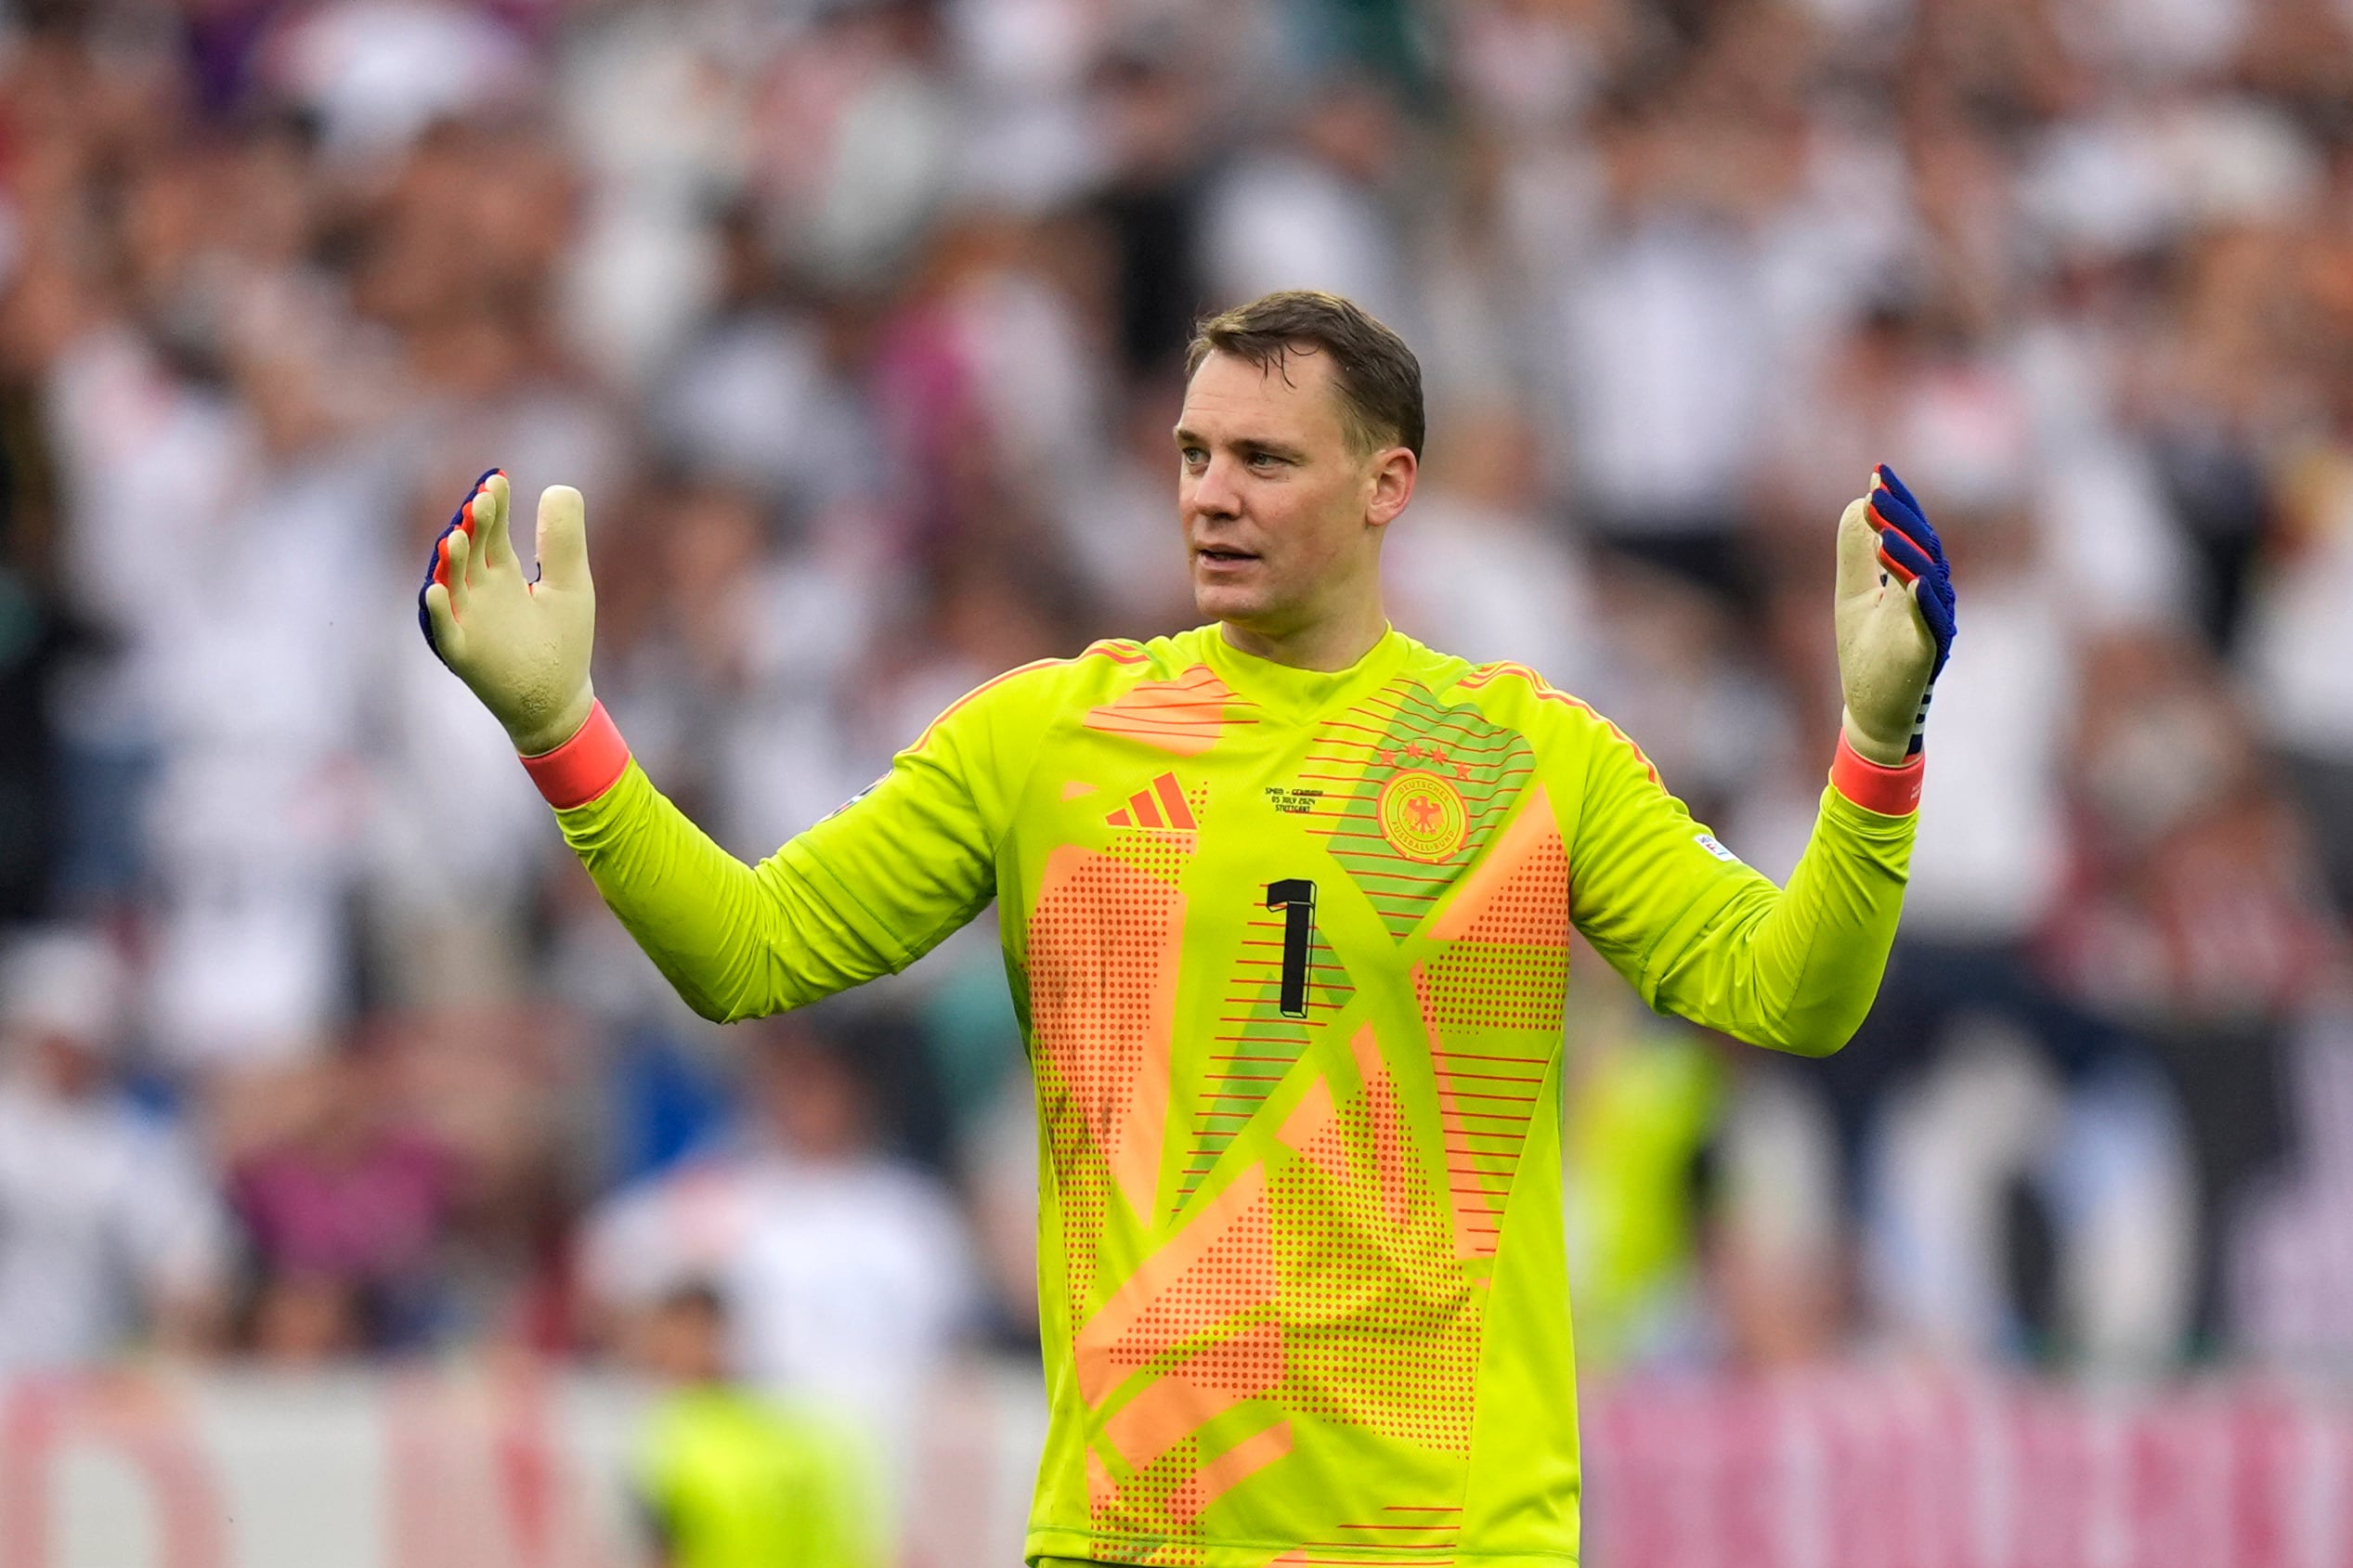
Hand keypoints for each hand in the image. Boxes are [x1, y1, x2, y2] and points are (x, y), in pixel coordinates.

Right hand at [418, 470, 597, 756]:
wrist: (557, 700)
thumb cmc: (562, 641)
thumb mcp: (570, 583)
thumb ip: (563, 539)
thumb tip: (558, 487)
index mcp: (503, 573)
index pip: (493, 531)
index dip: (494, 505)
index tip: (498, 478)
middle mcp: (479, 592)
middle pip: (472, 550)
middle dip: (474, 525)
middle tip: (481, 498)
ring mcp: (468, 620)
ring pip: (452, 584)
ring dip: (452, 560)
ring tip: (457, 535)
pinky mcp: (464, 652)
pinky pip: (445, 629)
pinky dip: (437, 611)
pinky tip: (435, 589)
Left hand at [1834, 464, 1954, 765]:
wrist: (1871, 709)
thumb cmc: (1868, 652)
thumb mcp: (1853, 594)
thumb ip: (1856, 553)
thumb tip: (1857, 504)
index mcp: (1914, 579)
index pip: (1911, 532)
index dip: (1898, 502)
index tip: (1879, 472)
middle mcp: (1931, 596)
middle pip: (1925, 548)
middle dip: (1902, 519)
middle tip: (1878, 493)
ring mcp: (1933, 624)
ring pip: (1930, 582)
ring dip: (1910, 555)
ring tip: (1885, 532)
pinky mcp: (1929, 654)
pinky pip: (1934, 624)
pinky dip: (1925, 601)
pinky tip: (1913, 581)